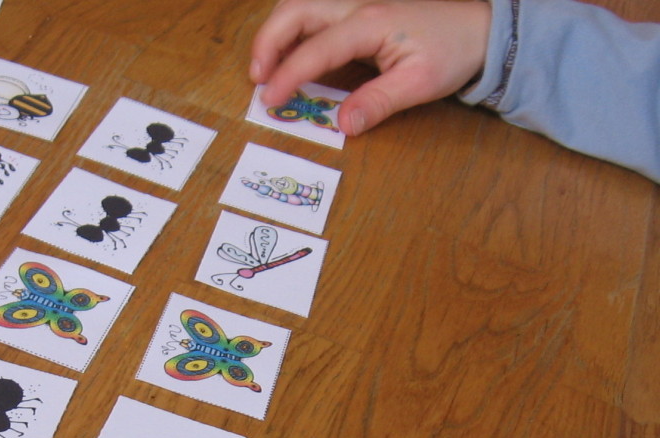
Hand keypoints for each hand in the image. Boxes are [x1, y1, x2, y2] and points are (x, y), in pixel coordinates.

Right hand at [250, 0, 490, 134]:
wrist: (479, 27)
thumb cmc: (452, 52)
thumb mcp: (420, 84)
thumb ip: (378, 103)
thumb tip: (343, 125)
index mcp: (370, 23)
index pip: (315, 48)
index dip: (288, 74)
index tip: (269, 99)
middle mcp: (356, 5)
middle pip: (295, 9)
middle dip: (267, 42)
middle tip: (256, 79)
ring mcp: (354, 3)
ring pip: (299, 5)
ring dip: (275, 33)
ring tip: (265, 69)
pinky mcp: (355, 10)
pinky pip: (313, 13)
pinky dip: (292, 32)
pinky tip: (289, 56)